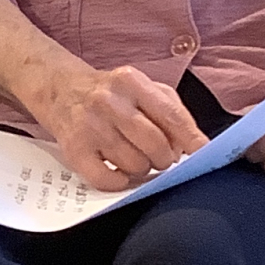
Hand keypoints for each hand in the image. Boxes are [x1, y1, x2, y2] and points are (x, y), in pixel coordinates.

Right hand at [34, 61, 205, 191]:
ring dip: (141, 168)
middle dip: (165, 158)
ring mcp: (89, 126)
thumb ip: (170, 110)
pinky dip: (118, 181)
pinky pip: (106, 179)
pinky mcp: (74, 149)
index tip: (204, 153)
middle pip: (154, 143)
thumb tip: (192, 144)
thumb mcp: (141, 88)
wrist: (59, 90)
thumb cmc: (109, 94)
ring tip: (135, 158)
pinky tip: (118, 171)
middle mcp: (108, 102)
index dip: (191, 138)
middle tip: (161, 157)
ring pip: (134, 164)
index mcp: (130, 82)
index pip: (170, 115)